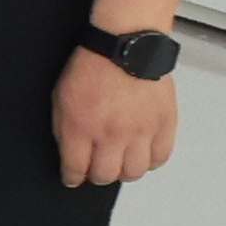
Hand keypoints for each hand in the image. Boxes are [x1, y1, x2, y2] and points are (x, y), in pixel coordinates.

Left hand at [55, 43, 181, 190]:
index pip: (75, 169)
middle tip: (96, 170)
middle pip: (106, 175)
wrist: (125, 46)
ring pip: (134, 172)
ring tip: (119, 163)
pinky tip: (142, 155)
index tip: (73, 178)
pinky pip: (160, 157)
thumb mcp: (61, 99)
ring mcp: (141, 131)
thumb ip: (64, 130)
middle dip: (97, 176)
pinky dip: (150, 161)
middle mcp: (112, 134)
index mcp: (81, 127)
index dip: (72, 178)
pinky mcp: (164, 124)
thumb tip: (69, 154)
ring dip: (124, 171)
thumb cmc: (91, 66)